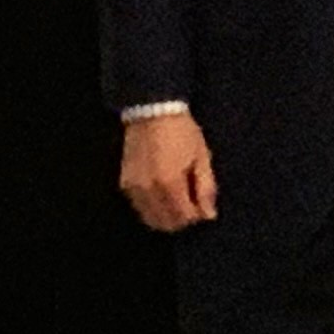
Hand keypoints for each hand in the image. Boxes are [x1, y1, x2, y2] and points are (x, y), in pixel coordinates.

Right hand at [120, 111, 217, 232]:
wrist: (153, 110)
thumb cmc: (182, 132)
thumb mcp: (202, 157)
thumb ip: (205, 188)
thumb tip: (208, 215)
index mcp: (170, 183)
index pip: (184, 217)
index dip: (197, 216)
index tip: (203, 206)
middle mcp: (148, 190)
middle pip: (166, 224)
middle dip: (182, 220)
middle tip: (191, 204)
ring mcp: (134, 188)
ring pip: (150, 219)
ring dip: (166, 217)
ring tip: (178, 200)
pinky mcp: (125, 184)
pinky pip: (139, 208)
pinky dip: (152, 209)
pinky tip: (162, 196)